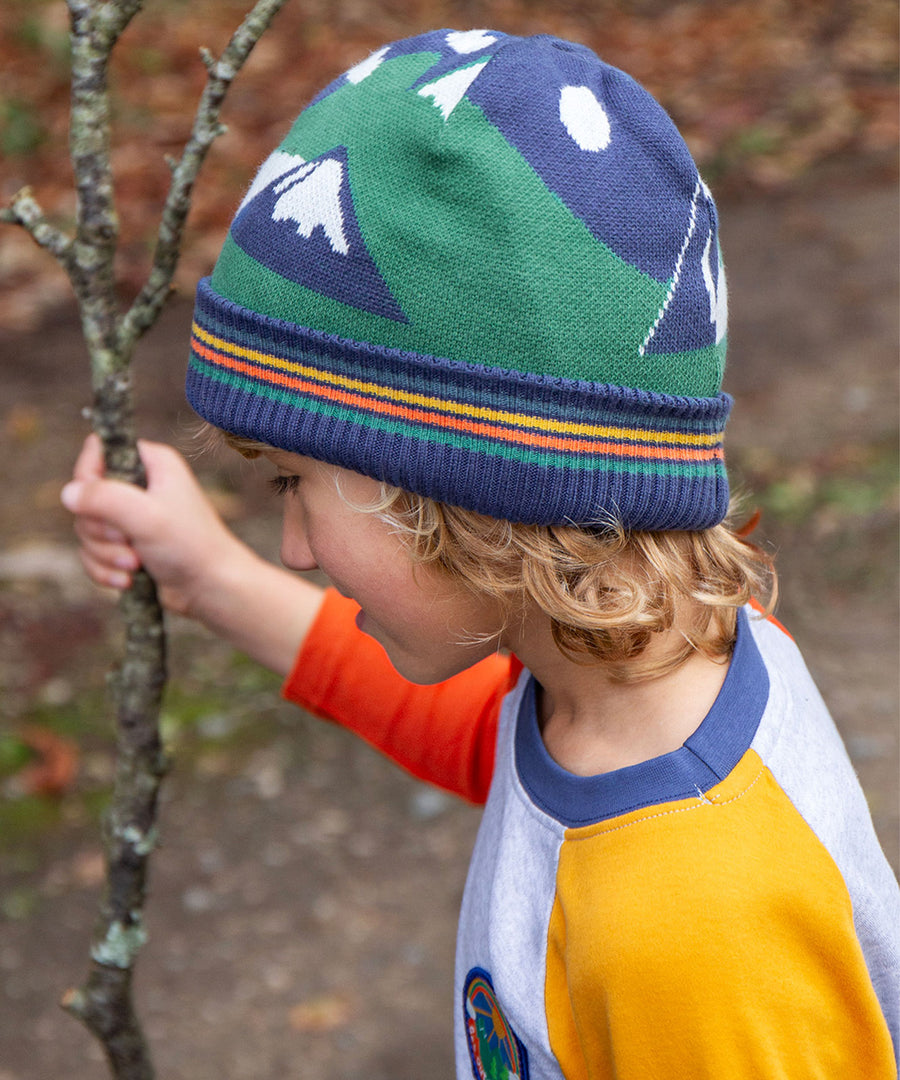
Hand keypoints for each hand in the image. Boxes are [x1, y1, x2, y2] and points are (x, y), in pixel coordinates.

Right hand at [61, 433, 241, 617]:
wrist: (211, 588)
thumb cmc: (190, 546)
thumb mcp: (147, 516)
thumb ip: (105, 498)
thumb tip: (68, 493)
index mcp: (151, 462)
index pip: (97, 451)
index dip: (89, 479)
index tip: (104, 503)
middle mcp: (140, 484)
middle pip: (86, 496)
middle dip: (102, 529)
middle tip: (130, 541)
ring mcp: (131, 516)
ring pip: (86, 529)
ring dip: (106, 553)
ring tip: (136, 564)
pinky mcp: (126, 545)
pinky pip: (92, 553)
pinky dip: (105, 569)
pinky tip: (128, 580)